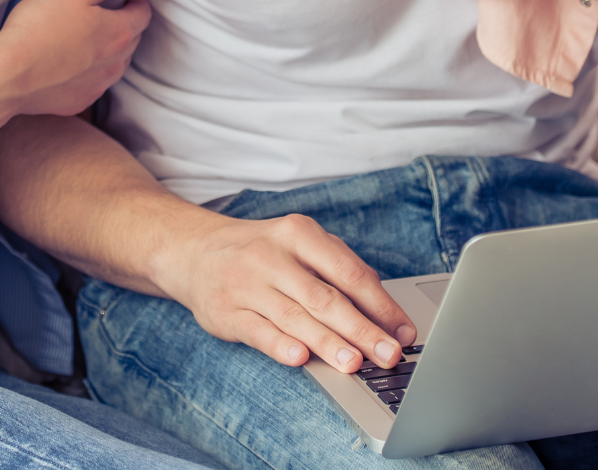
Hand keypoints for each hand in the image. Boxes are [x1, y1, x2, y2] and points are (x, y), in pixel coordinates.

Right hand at [0, 0, 151, 121]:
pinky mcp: (79, 101)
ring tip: (87, 35)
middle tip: (105, 9)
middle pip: (132, 38)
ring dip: (110, 48)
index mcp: (120, 33)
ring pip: (116, 63)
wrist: (10, 74)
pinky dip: (90, 71)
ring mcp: (98, 86)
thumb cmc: (40, 25)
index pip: (143, 12)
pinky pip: (95, 83)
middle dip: (124, 21)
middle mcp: (116, 64)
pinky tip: (71, 62)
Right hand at [148, 208, 416, 373]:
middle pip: (325, 297)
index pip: (348, 271)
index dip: (380, 305)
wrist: (194, 251)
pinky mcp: (224, 311)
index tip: (403, 332)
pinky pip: (257, 331)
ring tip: (354, 364)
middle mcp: (271, 255)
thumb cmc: (262, 252)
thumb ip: (339, 270)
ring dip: (327, 342)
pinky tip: (300, 357)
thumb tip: (383, 311)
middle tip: (388, 355)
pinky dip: (280, 345)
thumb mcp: (299, 244)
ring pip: (294, 317)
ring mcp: (246, 284)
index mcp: (298, 233)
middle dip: (361, 330)